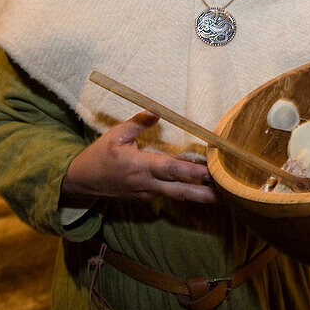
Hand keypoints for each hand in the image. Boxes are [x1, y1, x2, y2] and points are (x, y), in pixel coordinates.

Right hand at [61, 110, 218, 204]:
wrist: (81, 182)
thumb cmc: (98, 156)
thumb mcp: (114, 135)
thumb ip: (137, 124)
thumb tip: (156, 111)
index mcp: (139, 166)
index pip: (170, 170)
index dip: (192, 172)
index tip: (211, 172)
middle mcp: (146, 184)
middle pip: (180, 191)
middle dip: (205, 193)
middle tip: (228, 195)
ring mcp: (146, 194)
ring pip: (177, 196)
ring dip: (199, 196)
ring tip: (223, 196)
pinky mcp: (146, 198)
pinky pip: (169, 195)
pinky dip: (185, 192)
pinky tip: (201, 190)